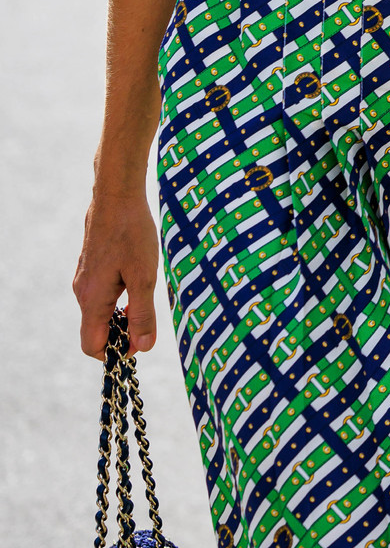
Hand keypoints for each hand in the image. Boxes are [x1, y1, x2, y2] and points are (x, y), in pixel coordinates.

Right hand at [74, 191, 159, 357]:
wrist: (117, 196)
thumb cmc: (132, 233)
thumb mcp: (144, 276)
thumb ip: (142, 313)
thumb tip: (143, 347)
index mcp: (93, 300)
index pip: (92, 346)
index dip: (116, 352)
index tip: (140, 342)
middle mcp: (83, 293)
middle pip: (97, 331)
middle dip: (122, 334)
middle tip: (149, 320)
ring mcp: (85, 279)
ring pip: (100, 312)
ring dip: (122, 315)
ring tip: (146, 299)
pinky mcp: (92, 267)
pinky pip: (102, 295)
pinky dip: (119, 299)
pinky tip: (138, 282)